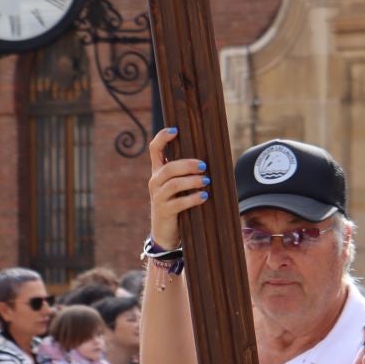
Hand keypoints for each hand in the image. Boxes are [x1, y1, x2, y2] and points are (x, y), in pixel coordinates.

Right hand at [147, 127, 208, 251]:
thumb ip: (185, 173)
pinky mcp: (164, 211)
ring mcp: (158, 197)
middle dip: (187, 164)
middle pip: (169, 167)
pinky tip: (204, 196)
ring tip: (206, 181)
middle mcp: (155, 182)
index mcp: (158, 172)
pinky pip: (178, 203)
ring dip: (192, 181)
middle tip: (204, 166)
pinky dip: (193, 198)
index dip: (162, 137)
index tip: (176, 130)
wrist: (165, 233)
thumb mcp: (178, 187)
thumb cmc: (177, 205)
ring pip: (174, 184)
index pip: (155, 149)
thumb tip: (209, 159)